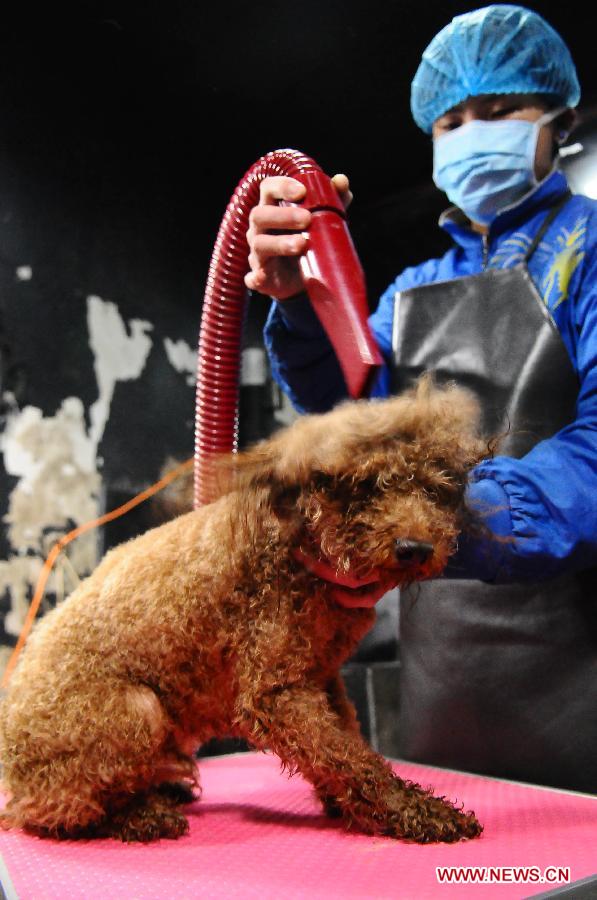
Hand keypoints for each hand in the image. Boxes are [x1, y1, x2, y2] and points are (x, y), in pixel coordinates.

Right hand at [245, 173, 351, 300]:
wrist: (305, 276)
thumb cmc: (309, 238)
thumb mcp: (323, 219)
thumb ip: (333, 199)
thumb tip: (341, 181)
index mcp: (272, 208)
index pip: (268, 188)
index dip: (281, 187)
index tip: (302, 192)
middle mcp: (260, 228)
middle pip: (259, 215)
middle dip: (283, 216)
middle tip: (307, 219)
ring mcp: (257, 253)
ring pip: (260, 244)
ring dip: (280, 242)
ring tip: (302, 244)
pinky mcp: (260, 277)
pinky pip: (253, 277)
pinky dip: (255, 277)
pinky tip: (260, 277)